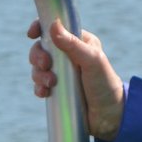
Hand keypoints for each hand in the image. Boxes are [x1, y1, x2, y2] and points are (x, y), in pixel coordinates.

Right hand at [28, 18, 126, 141]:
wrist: (108, 116)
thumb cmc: (105, 84)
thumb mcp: (92, 61)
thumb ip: (73, 44)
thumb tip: (53, 25)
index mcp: (79, 42)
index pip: (56, 28)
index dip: (41, 28)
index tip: (32, 34)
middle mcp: (69, 55)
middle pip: (42, 48)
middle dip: (38, 56)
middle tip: (45, 65)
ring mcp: (61, 73)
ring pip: (38, 67)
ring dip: (39, 74)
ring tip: (50, 83)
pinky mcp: (56, 89)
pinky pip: (39, 85)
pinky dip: (39, 88)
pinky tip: (45, 93)